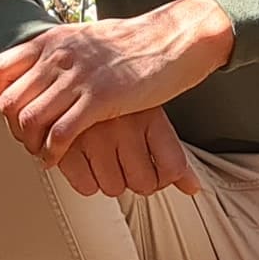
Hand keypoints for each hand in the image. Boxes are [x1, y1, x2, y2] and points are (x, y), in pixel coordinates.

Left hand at [0, 0, 235, 160]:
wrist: (173, 37)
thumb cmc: (137, 42)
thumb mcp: (87, 37)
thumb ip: (63, 50)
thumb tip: (46, 63)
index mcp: (53, 39)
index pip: (1, 70)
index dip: (0, 98)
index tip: (13, 114)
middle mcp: (59, 56)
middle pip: (11, 101)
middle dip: (14, 128)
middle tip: (28, 140)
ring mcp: (78, 77)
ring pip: (31, 120)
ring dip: (32, 144)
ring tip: (42, 152)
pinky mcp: (100, 99)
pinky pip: (61, 134)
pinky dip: (52, 153)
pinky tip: (57, 158)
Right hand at [53, 108, 199, 199]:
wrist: (65, 71)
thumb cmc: (111, 94)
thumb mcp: (147, 113)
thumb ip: (170, 154)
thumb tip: (193, 188)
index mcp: (149, 115)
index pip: (173, 168)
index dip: (163, 178)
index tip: (155, 172)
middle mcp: (125, 126)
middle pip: (143, 183)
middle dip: (133, 178)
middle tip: (124, 162)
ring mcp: (95, 136)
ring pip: (114, 187)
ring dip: (108, 179)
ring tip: (103, 157)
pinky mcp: (67, 145)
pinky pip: (86, 185)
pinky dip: (85, 179)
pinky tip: (85, 160)